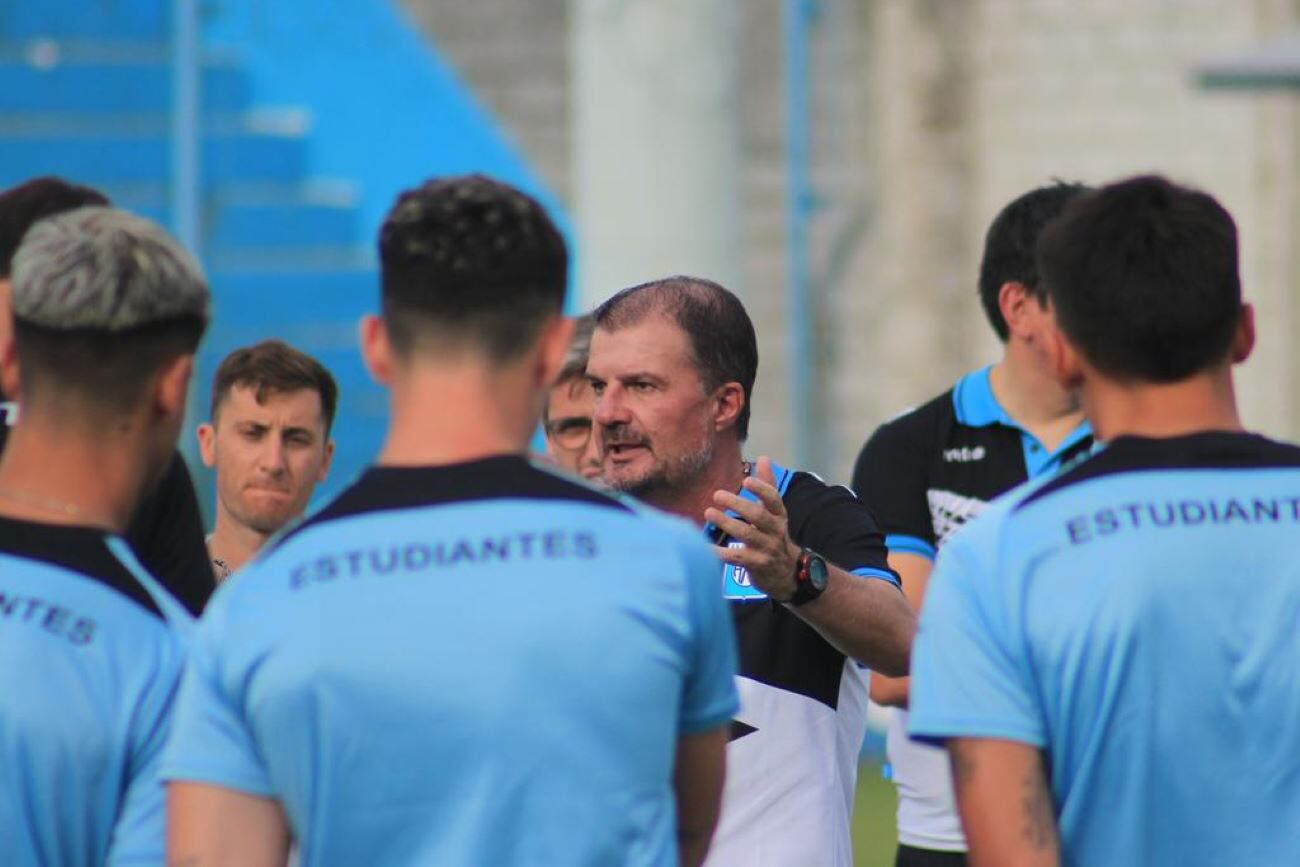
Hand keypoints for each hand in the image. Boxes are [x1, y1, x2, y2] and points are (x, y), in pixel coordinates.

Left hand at [704, 456, 801, 601]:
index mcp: (779, 515)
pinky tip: (705, 546)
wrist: (787, 573)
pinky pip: (736, 557)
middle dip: (739, 505)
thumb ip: (768, 485)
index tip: (746, 480)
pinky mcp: (756, 565)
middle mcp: (775, 531)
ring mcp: (767, 549)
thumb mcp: (775, 512)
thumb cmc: (773, 535)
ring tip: (709, 513)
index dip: (762, 489)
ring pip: (747, 535)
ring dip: (727, 524)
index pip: (773, 499)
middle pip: (758, 516)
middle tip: (717, 495)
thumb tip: (763, 457)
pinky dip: (720, 552)